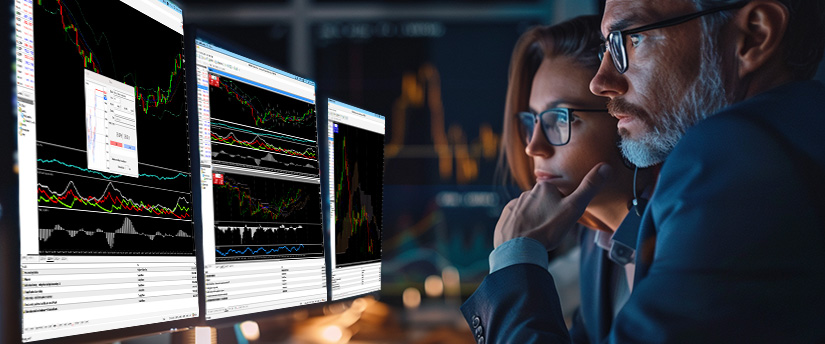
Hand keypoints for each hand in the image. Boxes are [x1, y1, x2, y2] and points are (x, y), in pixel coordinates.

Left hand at [493, 163, 612, 249]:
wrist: (519, 249)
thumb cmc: (547, 229)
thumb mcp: (574, 208)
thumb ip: (589, 187)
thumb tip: (605, 166)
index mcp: (544, 187)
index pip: (559, 195)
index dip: (564, 208)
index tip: (564, 221)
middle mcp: (527, 192)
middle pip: (544, 203)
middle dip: (550, 214)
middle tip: (553, 230)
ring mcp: (514, 205)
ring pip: (531, 212)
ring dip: (536, 221)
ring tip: (541, 236)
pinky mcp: (505, 218)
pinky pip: (516, 220)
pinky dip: (522, 228)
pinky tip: (527, 237)